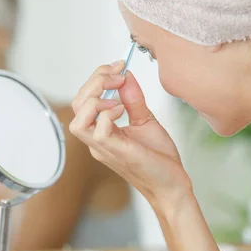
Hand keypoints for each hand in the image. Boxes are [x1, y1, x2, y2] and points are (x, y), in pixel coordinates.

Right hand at [70, 61, 191, 209]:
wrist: (172, 185)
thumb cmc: (159, 160)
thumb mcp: (145, 120)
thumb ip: (133, 99)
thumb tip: (126, 76)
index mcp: (101, 131)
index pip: (84, 99)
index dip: (98, 78)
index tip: (119, 66)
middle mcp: (97, 140)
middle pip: (77, 105)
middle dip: (95, 82)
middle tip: (117, 74)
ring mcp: (104, 148)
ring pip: (78, 121)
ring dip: (95, 99)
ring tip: (116, 94)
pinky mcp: (117, 153)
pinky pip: (98, 132)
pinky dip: (107, 115)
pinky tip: (122, 110)